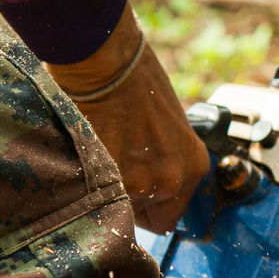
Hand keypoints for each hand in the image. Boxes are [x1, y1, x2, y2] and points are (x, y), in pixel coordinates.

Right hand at [46, 3, 208, 233]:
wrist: (108, 60)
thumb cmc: (134, 81)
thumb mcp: (167, 128)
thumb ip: (163, 162)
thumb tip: (146, 187)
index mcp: (193, 166)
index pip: (168, 216)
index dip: (146, 206)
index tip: (131, 187)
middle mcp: (174, 180)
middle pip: (143, 217)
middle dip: (124, 199)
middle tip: (111, 163)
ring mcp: (144, 184)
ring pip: (117, 209)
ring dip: (103, 190)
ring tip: (99, 152)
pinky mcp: (114, 181)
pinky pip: (95, 199)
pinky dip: (85, 184)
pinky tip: (86, 153)